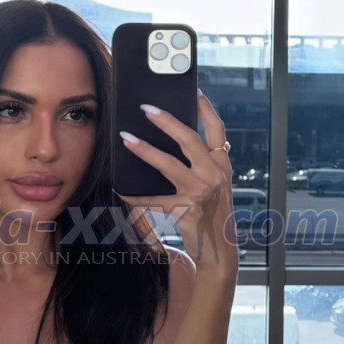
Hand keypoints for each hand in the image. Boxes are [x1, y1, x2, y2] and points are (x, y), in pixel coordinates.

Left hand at [114, 91, 239, 278]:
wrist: (220, 252)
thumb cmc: (211, 217)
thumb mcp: (214, 188)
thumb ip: (201, 167)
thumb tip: (169, 147)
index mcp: (223, 166)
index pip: (218, 131)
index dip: (206, 109)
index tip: (195, 91)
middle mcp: (215, 175)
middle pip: (190, 139)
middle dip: (167, 121)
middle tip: (146, 108)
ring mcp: (202, 192)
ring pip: (169, 164)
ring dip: (145, 150)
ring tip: (126, 138)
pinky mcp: (187, 209)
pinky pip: (153, 199)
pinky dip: (135, 196)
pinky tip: (120, 191)